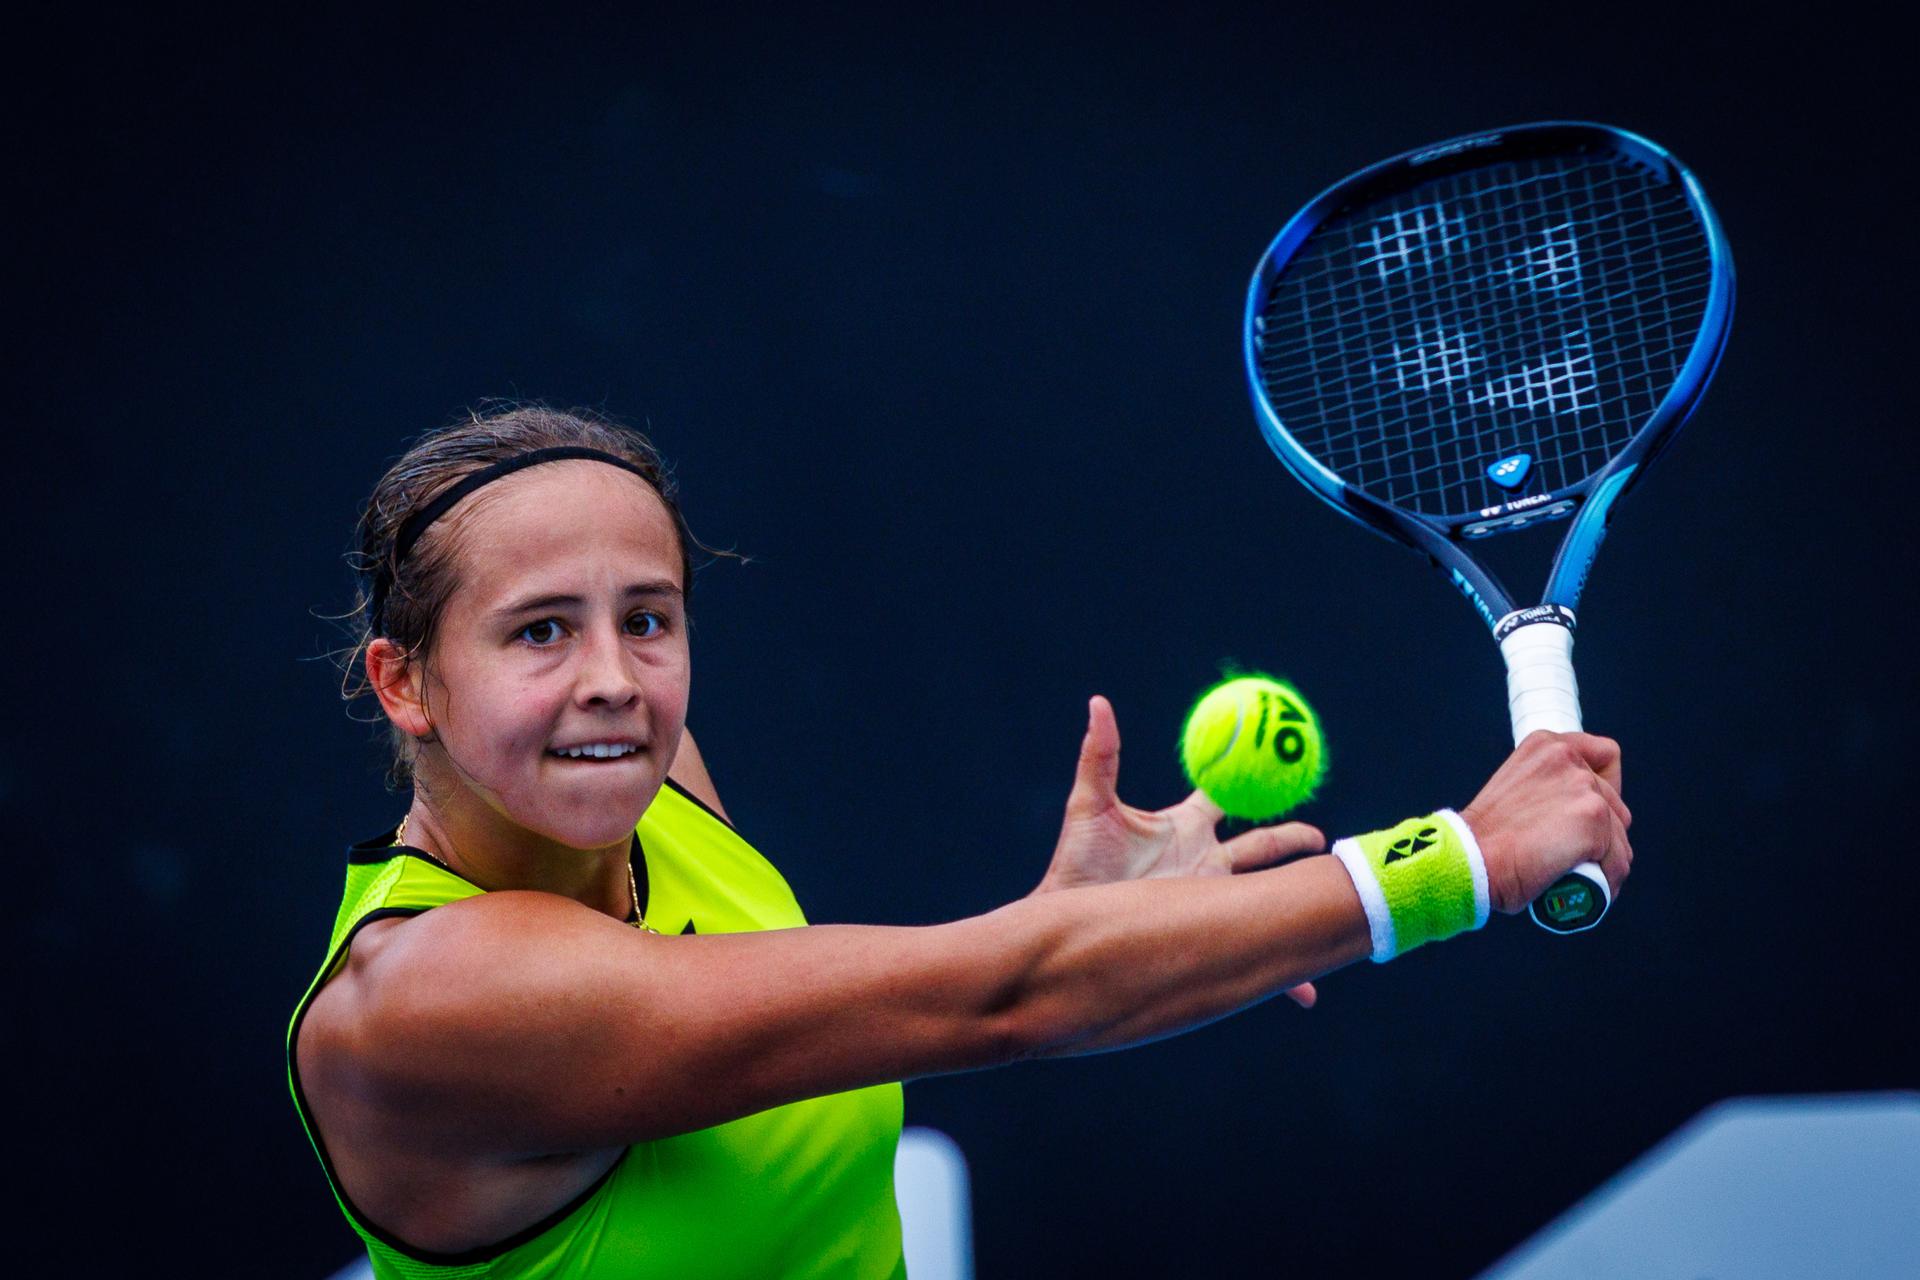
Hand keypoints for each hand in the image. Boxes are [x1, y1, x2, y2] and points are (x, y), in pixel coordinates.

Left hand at [1033, 696, 1326, 1006]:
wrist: (1069, 923)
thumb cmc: (1077, 865)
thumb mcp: (1090, 807)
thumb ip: (1099, 755)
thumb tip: (1098, 703)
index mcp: (1185, 826)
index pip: (1228, 796)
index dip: (1254, 777)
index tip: (1284, 760)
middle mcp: (1205, 860)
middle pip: (1264, 844)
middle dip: (1296, 839)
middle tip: (1323, 839)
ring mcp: (1209, 897)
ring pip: (1268, 892)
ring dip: (1300, 895)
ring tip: (1339, 898)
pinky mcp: (1207, 932)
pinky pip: (1251, 949)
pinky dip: (1282, 973)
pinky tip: (1306, 993)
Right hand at [1460, 730, 1632, 913]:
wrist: (1470, 859)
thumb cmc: (1482, 839)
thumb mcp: (1514, 788)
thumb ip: (1547, 788)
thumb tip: (1571, 815)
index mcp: (1546, 746)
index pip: (1605, 755)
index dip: (1603, 787)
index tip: (1587, 811)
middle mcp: (1568, 759)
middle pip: (1615, 803)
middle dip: (1602, 833)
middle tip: (1574, 854)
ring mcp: (1584, 788)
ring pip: (1619, 836)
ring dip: (1604, 860)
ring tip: (1576, 876)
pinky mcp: (1593, 821)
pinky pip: (1618, 861)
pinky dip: (1607, 880)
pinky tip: (1585, 887)